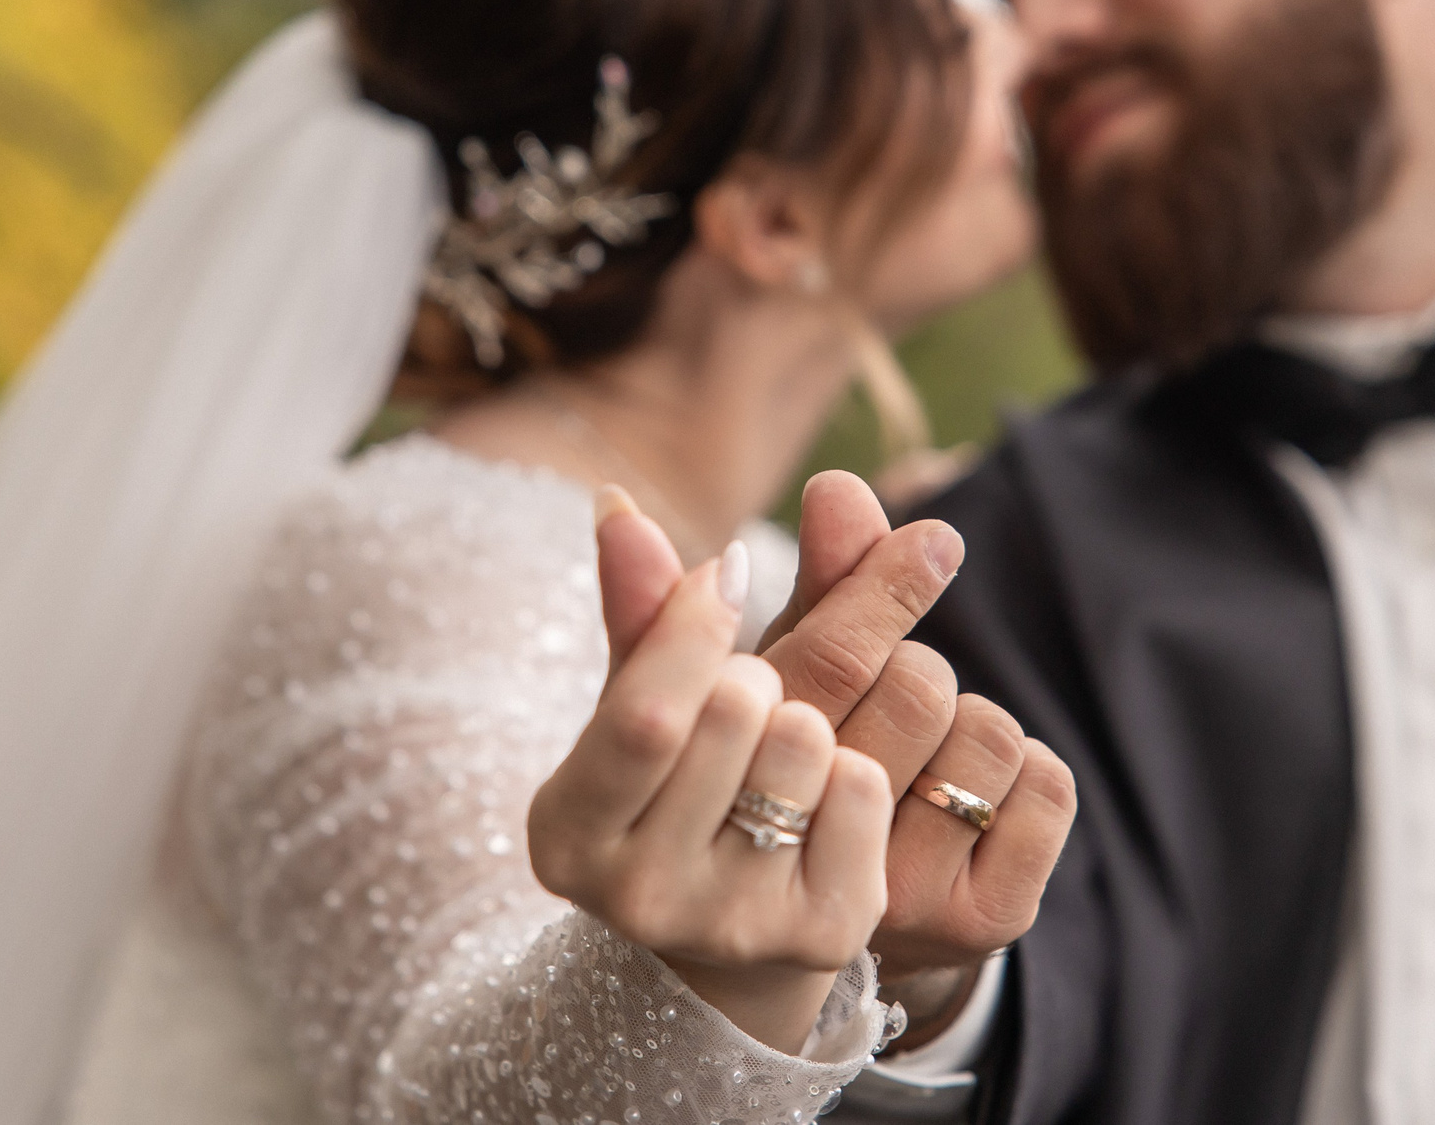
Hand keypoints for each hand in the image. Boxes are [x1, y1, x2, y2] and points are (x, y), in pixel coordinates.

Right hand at [528, 492, 892, 1051]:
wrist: (739, 925)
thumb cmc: (682, 781)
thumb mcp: (644, 702)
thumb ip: (641, 612)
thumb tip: (617, 502)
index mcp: (570, 834)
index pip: (647, 710)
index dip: (696, 623)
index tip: (731, 568)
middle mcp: (640, 896)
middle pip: (739, 710)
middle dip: (760, 674)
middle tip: (755, 694)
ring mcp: (732, 924)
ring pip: (808, 741)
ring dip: (813, 719)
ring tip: (786, 752)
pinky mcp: (823, 932)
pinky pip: (864, 787)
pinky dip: (858, 768)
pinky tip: (830, 798)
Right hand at [761, 473, 1076, 1025]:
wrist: (831, 917)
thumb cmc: (802, 756)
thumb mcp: (789, 668)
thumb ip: (813, 575)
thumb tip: (838, 481)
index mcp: (740, 776)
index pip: (829, 659)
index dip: (885, 584)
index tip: (936, 541)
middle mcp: (808, 850)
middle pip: (918, 687)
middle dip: (917, 671)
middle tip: (891, 704)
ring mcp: (897, 894)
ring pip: (987, 734)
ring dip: (971, 726)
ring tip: (925, 762)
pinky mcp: (981, 920)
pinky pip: (1046, 786)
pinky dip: (1029, 774)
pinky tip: (975, 801)